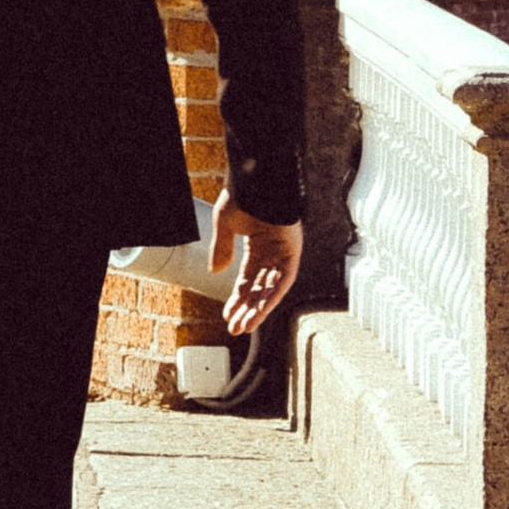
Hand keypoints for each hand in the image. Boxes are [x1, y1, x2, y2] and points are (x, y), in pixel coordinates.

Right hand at [212, 199, 300, 334]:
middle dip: (247, 309)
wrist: (258, 179)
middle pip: (259, 288)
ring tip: (244, 327)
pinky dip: (271, 297)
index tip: (227, 314)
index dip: (237, 297)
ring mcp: (284, 253)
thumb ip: (222, 249)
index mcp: (257, 246)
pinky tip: (259, 312)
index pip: (247, 279)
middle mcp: (273, 253)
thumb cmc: (242, 196)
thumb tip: (216, 272)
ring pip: (271, 289)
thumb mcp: (226, 226)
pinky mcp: (293, 252)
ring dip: (258, 309)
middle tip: (235, 329)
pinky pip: (283, 280)